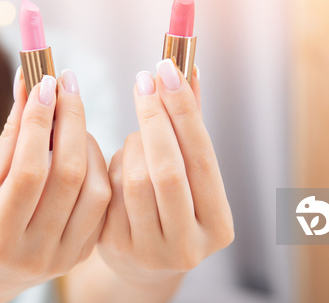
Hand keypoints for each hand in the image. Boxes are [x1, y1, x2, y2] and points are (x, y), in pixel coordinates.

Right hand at [0, 69, 110, 300]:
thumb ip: (12, 136)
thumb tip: (29, 82)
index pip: (29, 171)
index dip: (39, 124)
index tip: (43, 83)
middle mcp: (35, 253)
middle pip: (68, 176)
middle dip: (71, 121)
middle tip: (66, 85)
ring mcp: (63, 258)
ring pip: (95, 189)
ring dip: (88, 143)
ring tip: (71, 119)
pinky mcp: (83, 254)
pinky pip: (103, 204)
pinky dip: (97, 167)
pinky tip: (82, 148)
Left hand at [99, 61, 233, 286]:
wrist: (144, 260)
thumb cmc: (174, 203)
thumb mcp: (191, 173)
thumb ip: (192, 125)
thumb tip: (190, 69)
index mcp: (218, 225)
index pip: (202, 159)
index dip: (184, 112)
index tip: (169, 71)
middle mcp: (188, 245)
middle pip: (167, 171)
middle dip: (154, 118)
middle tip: (144, 80)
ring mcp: (149, 251)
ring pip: (135, 179)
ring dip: (133, 143)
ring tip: (138, 135)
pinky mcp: (115, 247)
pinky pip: (109, 191)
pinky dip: (114, 164)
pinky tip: (121, 162)